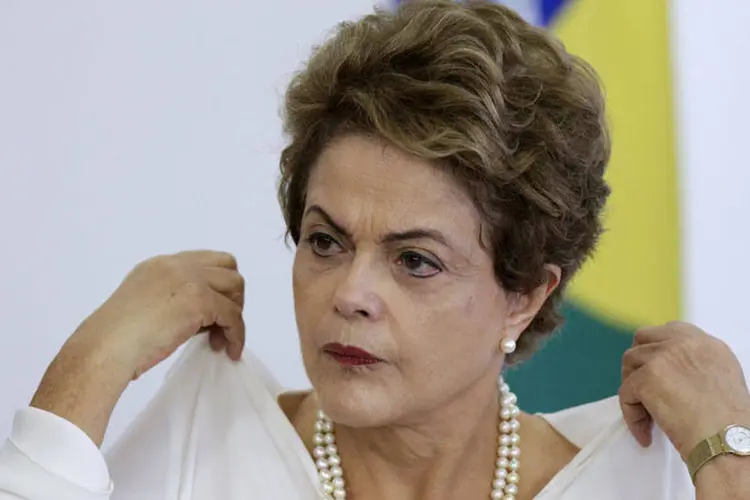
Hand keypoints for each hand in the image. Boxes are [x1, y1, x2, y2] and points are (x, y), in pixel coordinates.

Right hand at [30, 250, 245, 444]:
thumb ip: (171, 299)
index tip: (211, 314)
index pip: (205, 261)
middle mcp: (176, 265)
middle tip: (221, 324)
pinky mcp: (199, 300)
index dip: (216, 286)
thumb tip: (198, 315)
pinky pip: (233, 315)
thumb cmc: (115, 339)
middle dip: (231, 295)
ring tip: (220, 340)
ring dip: (234, 314)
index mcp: (161, 265)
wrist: (105, 348)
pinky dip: (237, 334)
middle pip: (227, 267)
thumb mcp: (145, 305)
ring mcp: (189, 279)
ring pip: (235, 286)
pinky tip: (230, 351)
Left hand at [619, 322, 749, 458]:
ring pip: (630, 363)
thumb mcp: (720, 380)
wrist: (727, 441)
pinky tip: (645, 433)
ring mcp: (663, 357)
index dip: (656, 349)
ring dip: (632, 388)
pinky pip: (626, 392)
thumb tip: (669, 375)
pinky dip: (631, 414)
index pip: (671, 331)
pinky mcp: (647, 377)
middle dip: (637, 362)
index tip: (653, 368)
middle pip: (643, 339)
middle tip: (640, 389)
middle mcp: (685, 343)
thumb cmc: (728, 424)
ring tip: (646, 414)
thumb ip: (695, 367)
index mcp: (706, 344)